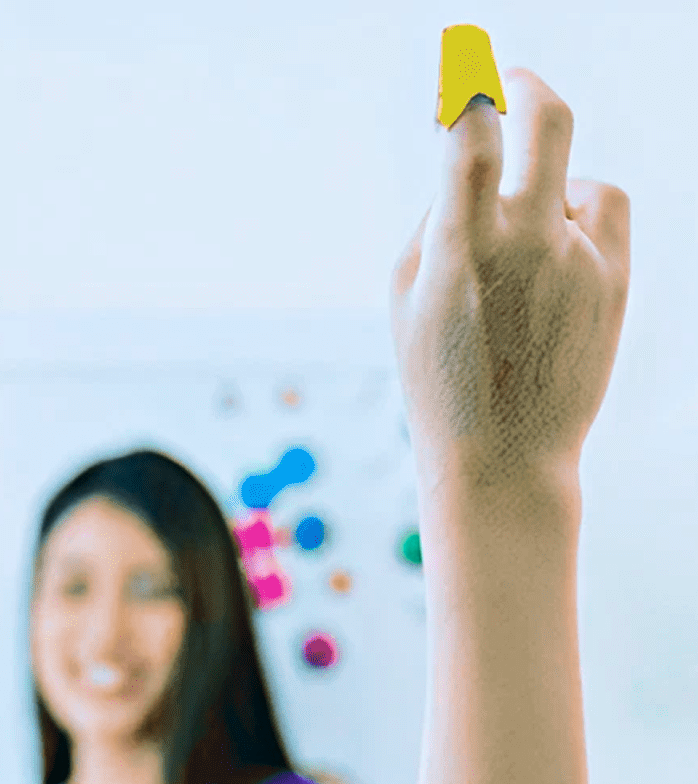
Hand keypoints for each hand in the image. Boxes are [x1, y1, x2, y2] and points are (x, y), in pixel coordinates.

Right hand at [391, 70, 628, 496]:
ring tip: (524, 266)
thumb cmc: (442, 377)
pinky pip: (603, 205)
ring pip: (573, 177)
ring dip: (547, 195)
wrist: (506, 462)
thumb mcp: (408, 298)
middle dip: (528, 85)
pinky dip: (578, 219)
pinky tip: (556, 264)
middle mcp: (525, 245)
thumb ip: (438, 215)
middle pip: (549, 117)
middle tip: (514, 84)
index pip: (469, 132)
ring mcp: (578, 260)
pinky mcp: (616, 276)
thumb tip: (477, 143)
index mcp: (459, 250)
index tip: (460, 81)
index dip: (465, 87)